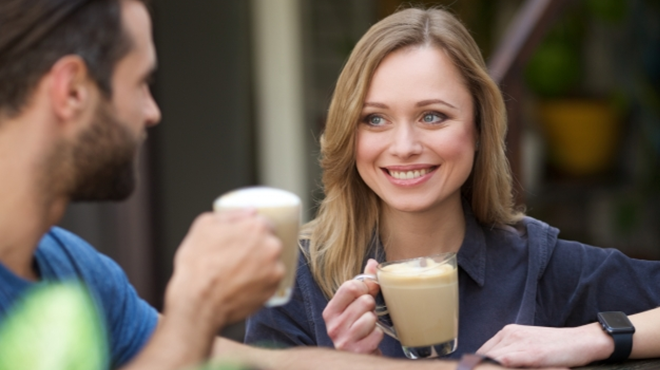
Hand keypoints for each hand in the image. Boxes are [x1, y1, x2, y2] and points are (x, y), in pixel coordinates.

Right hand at [164, 209, 284, 334]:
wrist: (198, 303)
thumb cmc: (197, 265)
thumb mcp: (204, 226)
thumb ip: (231, 214)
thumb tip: (249, 211)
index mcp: (256, 228)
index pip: (263, 223)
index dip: (250, 231)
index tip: (241, 239)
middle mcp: (271, 247)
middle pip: (269, 242)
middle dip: (256, 248)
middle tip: (237, 257)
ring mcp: (275, 270)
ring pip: (271, 262)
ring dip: (259, 265)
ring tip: (238, 273)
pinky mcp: (273, 290)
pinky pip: (270, 280)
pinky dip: (259, 281)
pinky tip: (242, 284)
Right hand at [322, 259, 382, 354]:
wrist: (358, 358)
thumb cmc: (357, 328)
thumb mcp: (356, 305)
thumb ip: (364, 284)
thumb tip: (373, 263)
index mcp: (330, 311)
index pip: (350, 286)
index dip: (364, 288)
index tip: (366, 293)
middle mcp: (333, 326)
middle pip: (364, 301)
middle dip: (371, 306)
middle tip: (367, 314)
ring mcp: (343, 340)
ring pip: (371, 317)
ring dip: (374, 322)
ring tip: (368, 327)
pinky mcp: (356, 351)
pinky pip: (377, 333)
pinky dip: (378, 335)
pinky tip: (370, 338)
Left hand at [477, 323, 611, 367]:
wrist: (584, 341)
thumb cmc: (558, 348)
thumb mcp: (529, 349)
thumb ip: (512, 356)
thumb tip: (496, 364)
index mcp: (508, 332)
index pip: (483, 351)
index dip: (476, 364)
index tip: (475, 369)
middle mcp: (511, 333)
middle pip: (484, 355)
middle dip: (480, 366)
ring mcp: (520, 341)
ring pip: (492, 358)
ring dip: (487, 366)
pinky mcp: (532, 352)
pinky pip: (506, 360)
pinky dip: (498, 366)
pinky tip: (493, 369)